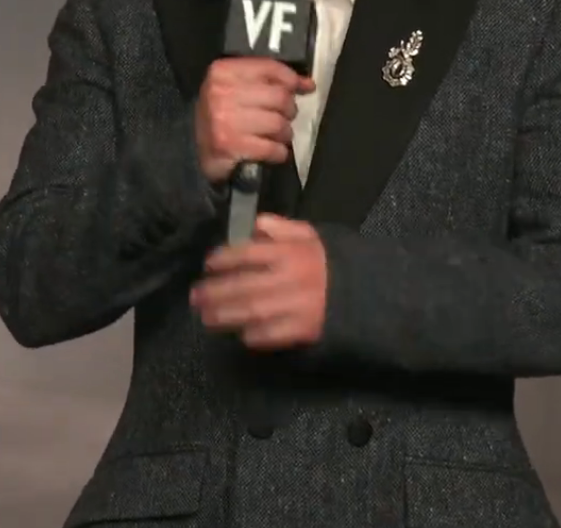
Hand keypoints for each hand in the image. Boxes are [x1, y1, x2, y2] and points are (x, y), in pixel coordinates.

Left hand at [190, 215, 327, 349]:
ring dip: (227, 316)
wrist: (364, 292)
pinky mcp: (305, 330)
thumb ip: (280, 227)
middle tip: (195, 297)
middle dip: (216, 293)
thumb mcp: (308, 234)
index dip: (224, 259)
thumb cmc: (327, 262)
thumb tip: (254, 224)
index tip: (207, 264)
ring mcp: (297, 306)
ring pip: (254, 312)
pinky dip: (255, 336)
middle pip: (245, 286)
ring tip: (206, 318)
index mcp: (290, 253)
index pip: (249, 253)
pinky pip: (274, 335)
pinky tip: (240, 334)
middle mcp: (290, 279)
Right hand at [195, 57, 313, 183]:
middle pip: (279, 96)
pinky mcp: (229, 145)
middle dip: (288, 110)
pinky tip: (272, 151)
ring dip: (284, 133)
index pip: (269, 67)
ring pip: (278, 123)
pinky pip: (271, 148)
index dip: (291, 79)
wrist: (191, 149)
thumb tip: (308, 84)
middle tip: (282, 117)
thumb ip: (268, 81)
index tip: (302, 87)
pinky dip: (278, 152)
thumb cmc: (220, 115)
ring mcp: (224, 119)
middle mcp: (221, 92)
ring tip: (275, 136)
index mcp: (222, 71)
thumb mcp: (235, 88)